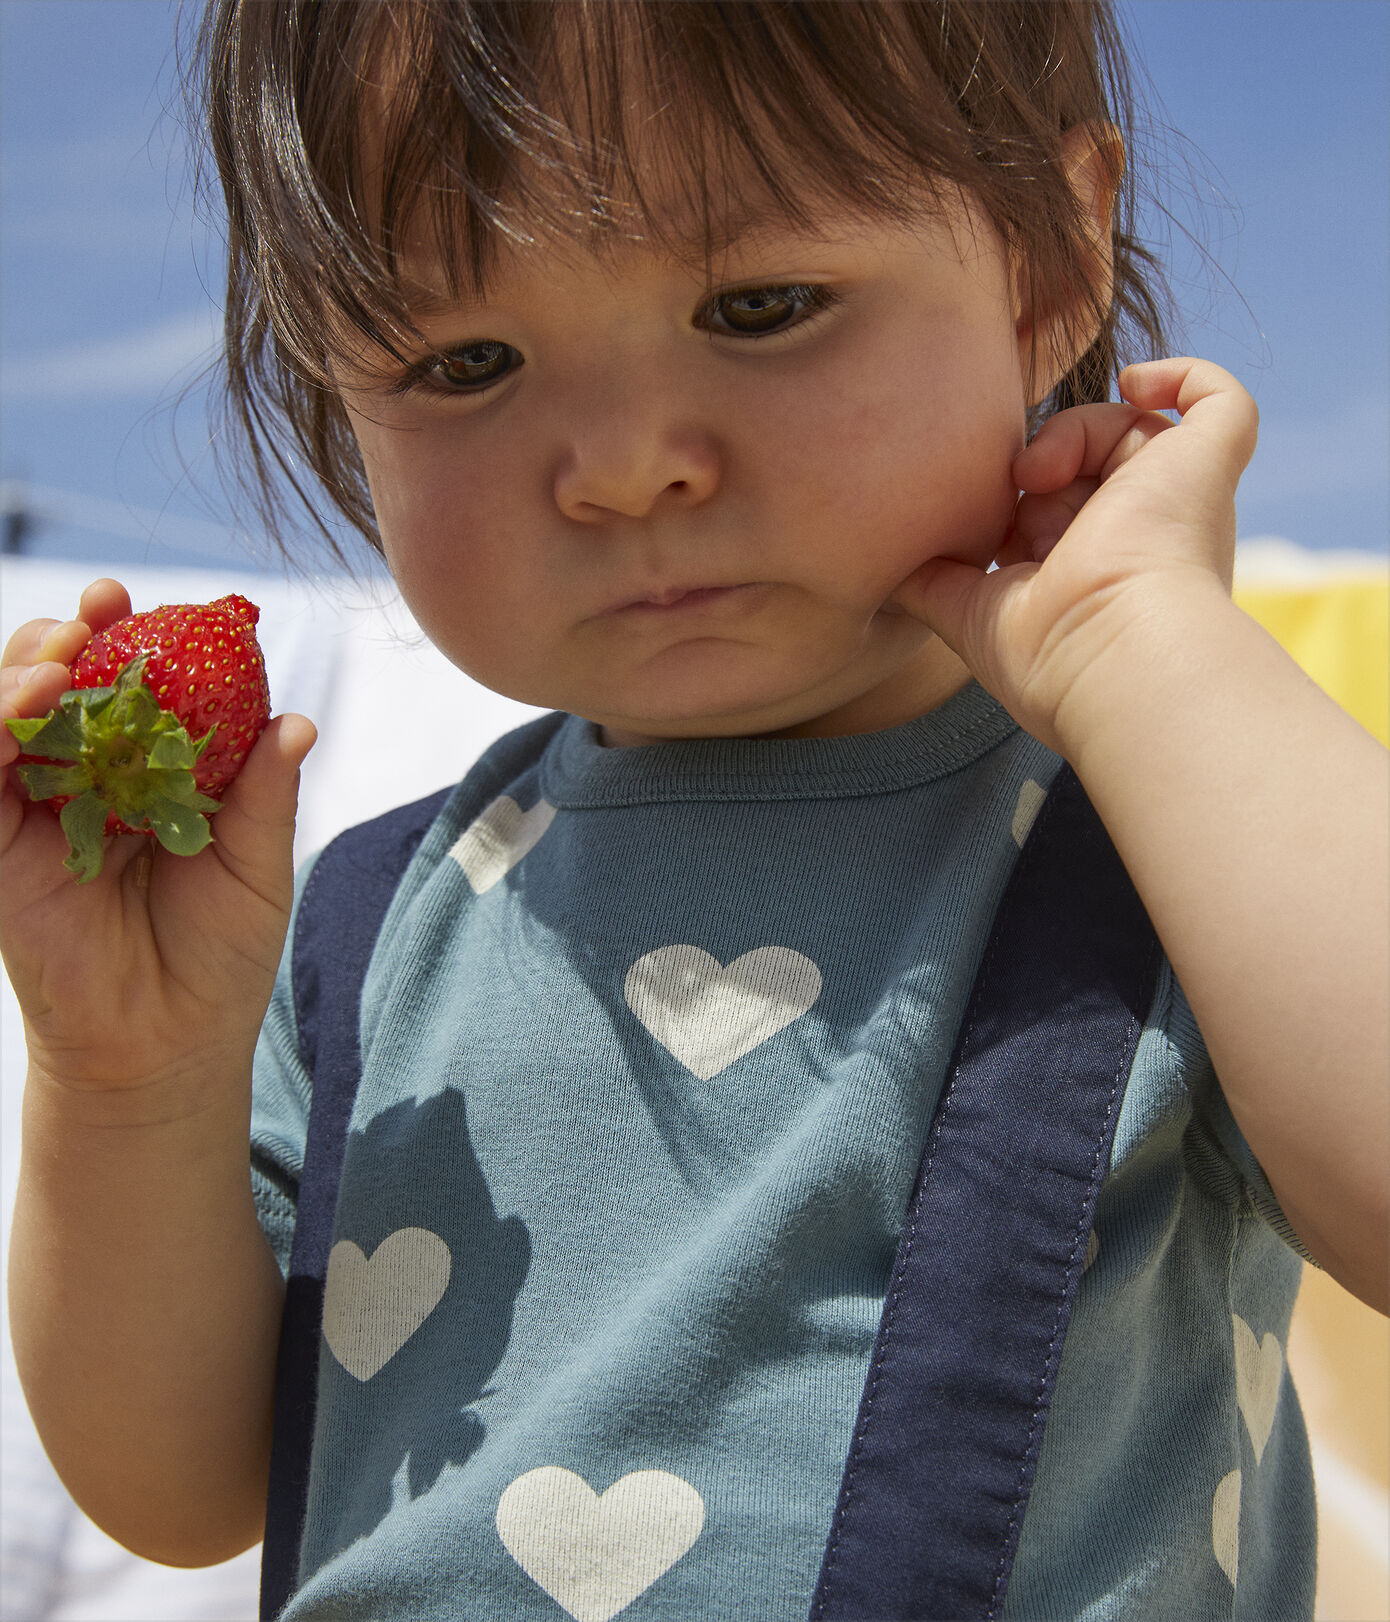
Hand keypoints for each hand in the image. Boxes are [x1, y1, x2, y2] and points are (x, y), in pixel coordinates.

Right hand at [1, 578, 316, 1102]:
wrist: (173, 1044)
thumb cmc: (219, 956)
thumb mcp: (254, 865)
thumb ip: (262, 793)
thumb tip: (297, 720)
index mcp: (143, 774)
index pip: (123, 686)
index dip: (126, 637)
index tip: (142, 601)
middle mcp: (82, 782)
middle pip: (51, 683)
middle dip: (63, 634)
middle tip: (98, 611)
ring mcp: (33, 815)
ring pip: (3, 717)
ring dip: (21, 670)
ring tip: (61, 656)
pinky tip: (28, 707)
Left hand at [893, 357, 1258, 755]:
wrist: (1116, 655)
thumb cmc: (1046, 657)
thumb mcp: (970, 617)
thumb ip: (931, 584)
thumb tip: (883, 571)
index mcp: (1096, 570)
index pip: (1053, 506)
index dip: (1016, 505)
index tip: (994, 539)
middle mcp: (1144, 535)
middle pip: (1084, 462)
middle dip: (1040, 471)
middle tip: (1017, 500)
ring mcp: (1181, 499)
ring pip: (1123, 426)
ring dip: (1073, 432)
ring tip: (1039, 470)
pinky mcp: (1211, 464)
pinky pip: (1220, 401)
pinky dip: (1181, 376)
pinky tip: (1135, 381)